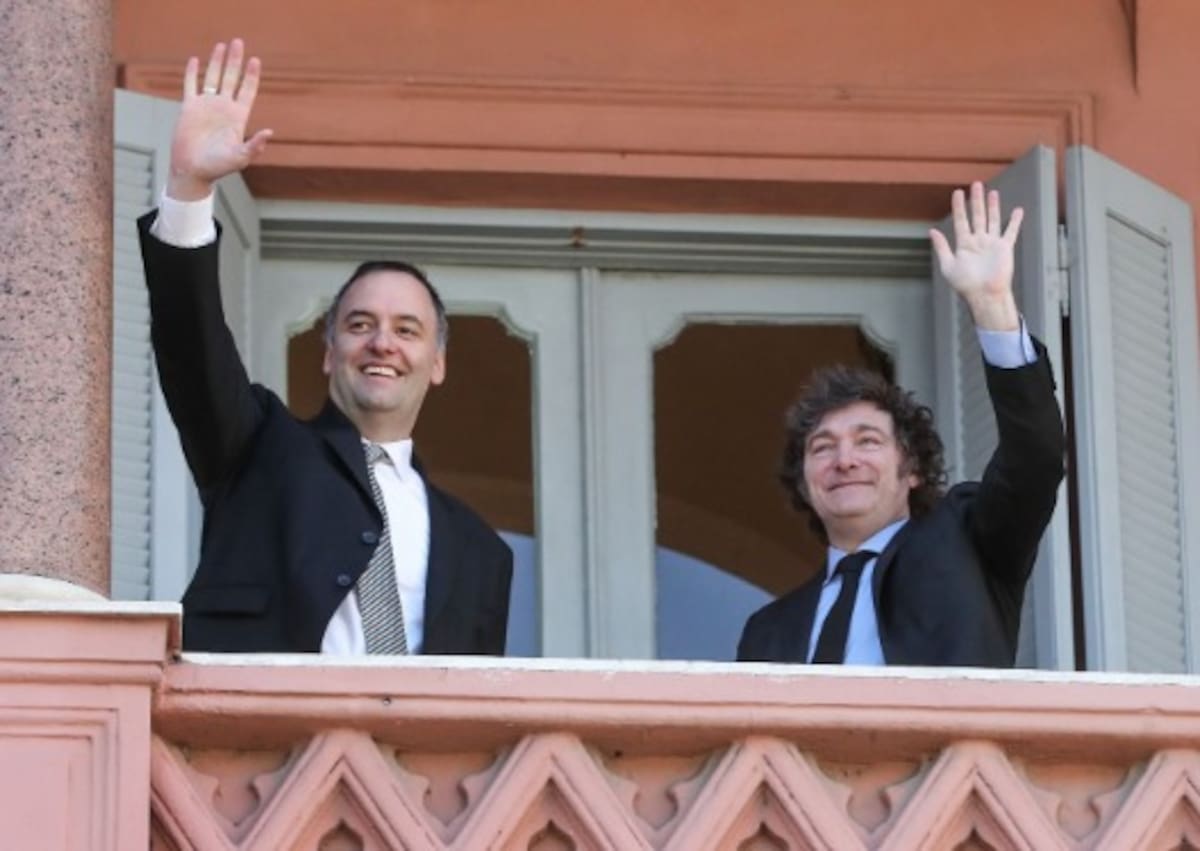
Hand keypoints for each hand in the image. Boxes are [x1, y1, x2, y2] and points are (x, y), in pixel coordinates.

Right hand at [167, 39, 272, 200]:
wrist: (193, 170)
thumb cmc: (218, 167)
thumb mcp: (240, 157)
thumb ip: (255, 145)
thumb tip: (270, 132)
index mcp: (238, 117)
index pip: (247, 91)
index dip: (251, 76)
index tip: (255, 60)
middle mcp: (223, 108)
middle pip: (231, 78)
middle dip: (235, 60)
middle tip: (238, 42)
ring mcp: (206, 106)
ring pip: (212, 77)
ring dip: (217, 61)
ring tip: (221, 45)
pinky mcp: (189, 108)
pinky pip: (191, 86)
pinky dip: (192, 73)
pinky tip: (195, 60)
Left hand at [929, 181, 1022, 330]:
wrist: (984, 295)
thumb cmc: (965, 284)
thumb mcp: (948, 265)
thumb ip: (942, 247)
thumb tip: (931, 231)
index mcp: (964, 244)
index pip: (961, 220)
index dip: (959, 206)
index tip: (957, 192)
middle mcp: (978, 241)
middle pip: (977, 216)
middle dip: (976, 201)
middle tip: (975, 184)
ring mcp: (992, 243)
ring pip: (992, 220)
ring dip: (993, 206)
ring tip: (992, 192)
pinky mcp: (1005, 248)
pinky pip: (1011, 231)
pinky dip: (1014, 221)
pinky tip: (1017, 210)